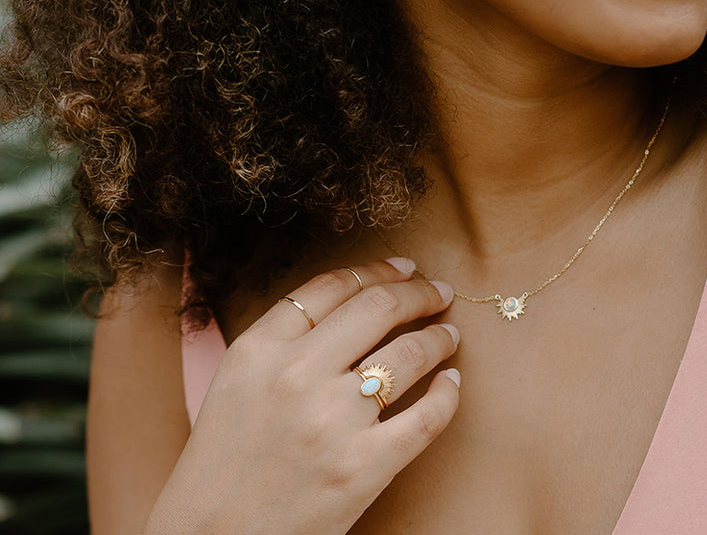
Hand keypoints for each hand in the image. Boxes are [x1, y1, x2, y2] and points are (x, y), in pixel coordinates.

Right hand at [144, 259, 459, 534]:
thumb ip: (285, 337)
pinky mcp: (362, 468)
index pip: (333, 286)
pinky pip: (426, 416)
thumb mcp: (238, 379)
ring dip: (438, 336)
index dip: (376, 269)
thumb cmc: (224, 457)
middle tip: (438, 290)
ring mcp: (332, 421)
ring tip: (448, 332)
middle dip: (418, 292)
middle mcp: (296, 375)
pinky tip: (452, 381)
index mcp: (260, 348)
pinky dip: (448, 393)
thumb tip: (355, 304)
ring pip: (408, 355)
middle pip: (377, 307)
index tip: (402, 268)